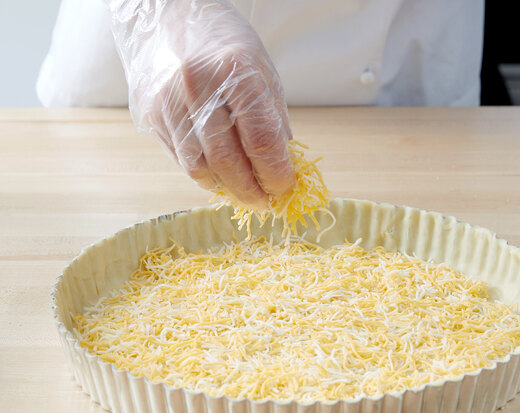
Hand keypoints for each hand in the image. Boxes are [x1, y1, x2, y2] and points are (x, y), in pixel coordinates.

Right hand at [108, 0, 294, 208]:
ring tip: (242, 191)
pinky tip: (219, 175)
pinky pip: (181, 160)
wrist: (165, 15)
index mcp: (235, 70)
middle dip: (251, 191)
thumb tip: (281, 166)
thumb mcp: (261, 70)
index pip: (260, 140)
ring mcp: (168, 102)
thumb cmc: (223, 45)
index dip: (275, 173)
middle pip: (228, 161)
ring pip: (200, 168)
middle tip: (264, 202)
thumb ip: (272, 118)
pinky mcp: (150, 115)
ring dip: (226, 188)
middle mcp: (197, 86)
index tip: (285, 188)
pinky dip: (205, 175)